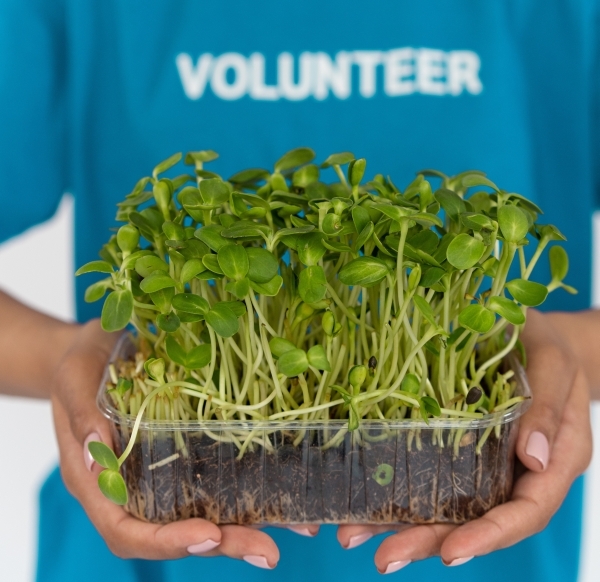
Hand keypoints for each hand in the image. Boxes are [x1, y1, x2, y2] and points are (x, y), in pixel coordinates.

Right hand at [50, 320, 280, 567]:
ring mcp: (160, 474)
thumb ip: (82, 417)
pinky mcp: (184, 455)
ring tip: (295, 530)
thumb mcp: (74, 380)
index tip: (209, 534)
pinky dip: (250, 492)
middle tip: (266, 551)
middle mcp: (131, 489)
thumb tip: (98, 463)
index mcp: (97, 483)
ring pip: (201, 513)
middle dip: (221, 544)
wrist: (99, 349)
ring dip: (244, 527)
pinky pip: (214, 481)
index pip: (127, 531)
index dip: (166, 541)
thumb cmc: (81, 363)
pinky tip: (286, 492)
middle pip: (173, 532)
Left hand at [337, 309, 592, 572]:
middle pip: (477, 520)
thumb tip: (532, 458)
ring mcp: (486, 463)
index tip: (450, 552)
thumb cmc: (550, 347)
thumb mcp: (554, 367)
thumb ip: (547, 410)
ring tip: (357, 534)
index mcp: (553, 462)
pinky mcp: (460, 448)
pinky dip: (401, 489)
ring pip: (449, 504)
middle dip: (431, 540)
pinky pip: (433, 473)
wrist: (532, 336)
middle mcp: (517, 473)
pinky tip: (365, 498)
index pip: (525, 512)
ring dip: (404, 523)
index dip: (489, 536)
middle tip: (386, 558)